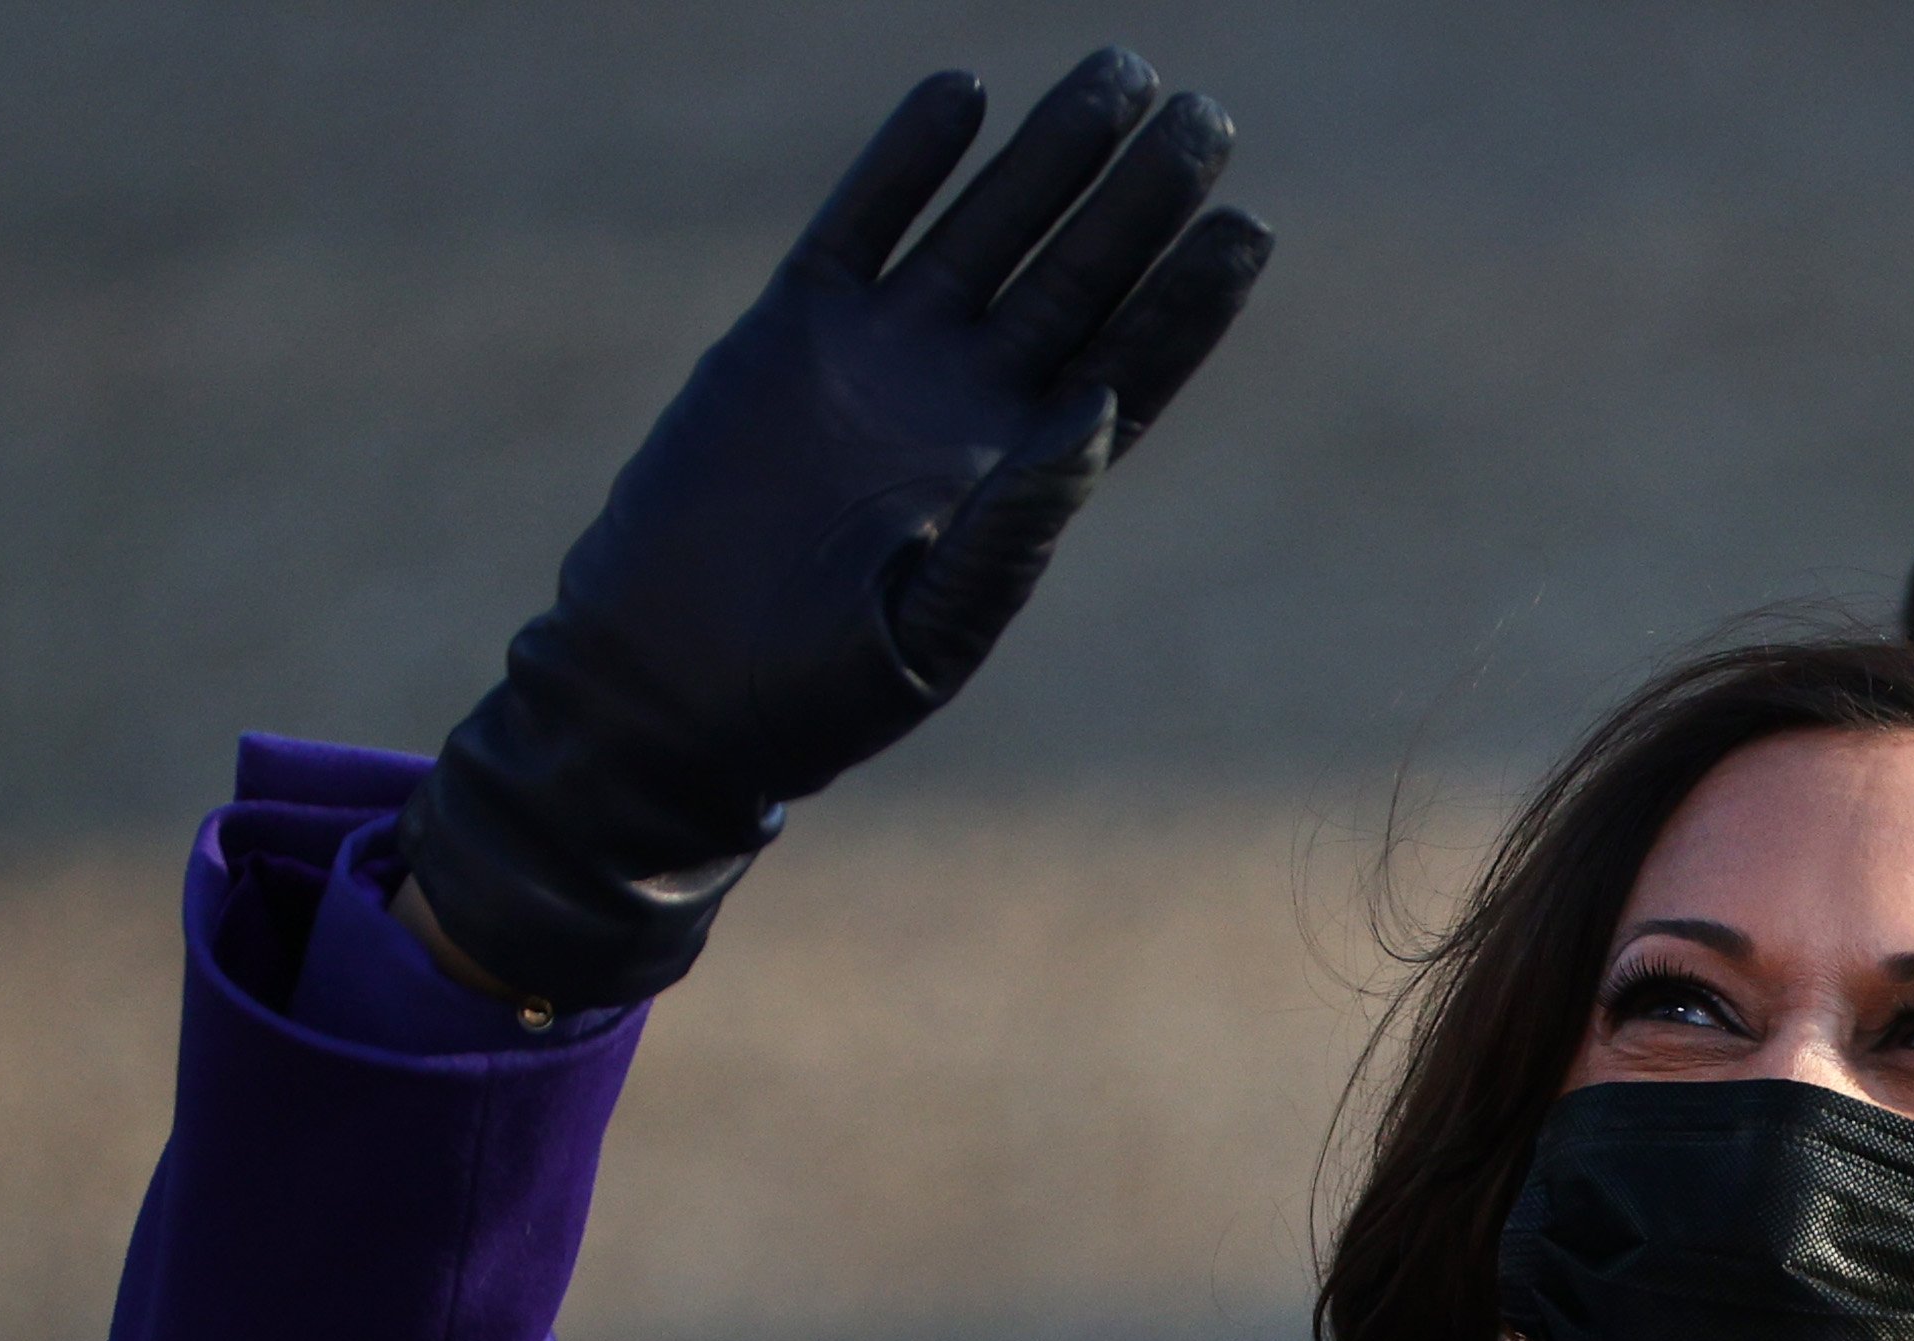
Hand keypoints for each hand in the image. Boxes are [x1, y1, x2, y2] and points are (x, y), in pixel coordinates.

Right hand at [400, 50, 1269, 1006]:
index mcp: (1023, 482)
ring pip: (989, 227)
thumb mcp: (930, 629)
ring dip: (1054, 154)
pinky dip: (908, 158)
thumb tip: (1096, 410)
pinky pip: (863, 222)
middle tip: (1209, 117)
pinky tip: (963, 93)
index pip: (1132, 365)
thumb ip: (1014, 528)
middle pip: (1081, 274)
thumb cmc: (808, 695)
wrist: (662, 690)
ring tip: (1121, 74)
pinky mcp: (791, 333)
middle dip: (1145, 196)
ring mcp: (882, 359)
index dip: (1192, 298)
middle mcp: (967, 404)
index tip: (1251, 228)